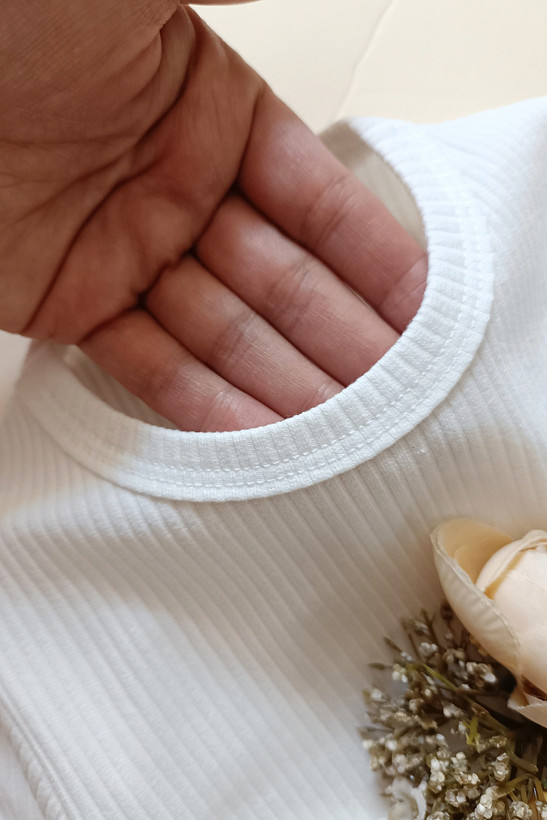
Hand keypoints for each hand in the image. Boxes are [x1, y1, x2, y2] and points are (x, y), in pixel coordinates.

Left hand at [0, 0, 426, 430]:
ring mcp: (127, 250)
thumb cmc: (19, 15)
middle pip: (281, 282)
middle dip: (342, 343)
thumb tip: (317, 6)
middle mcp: (176, 187)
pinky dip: (203, 406)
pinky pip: (149, 364)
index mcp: (211, 112)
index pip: (317, 201)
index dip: (375, 260)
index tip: (422, 314)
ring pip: (225, 334)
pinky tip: (257, 441)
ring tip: (341, 442)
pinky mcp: (70, 302)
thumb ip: (242, 10)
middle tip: (393, 403)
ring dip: (285, 390)